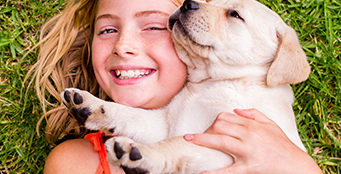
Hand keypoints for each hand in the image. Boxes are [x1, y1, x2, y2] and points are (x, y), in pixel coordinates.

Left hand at [184, 109, 321, 173]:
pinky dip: (214, 172)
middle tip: (198, 138)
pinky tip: (202, 172)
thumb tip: (236, 109)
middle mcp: (248, 135)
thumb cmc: (282, 145)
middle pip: (220, 125)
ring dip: (202, 140)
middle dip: (207, 129)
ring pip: (221, 141)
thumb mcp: (271, 124)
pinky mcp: (249, 167)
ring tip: (187, 140)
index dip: (214, 121)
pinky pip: (228, 170)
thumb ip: (254, 114)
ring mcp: (248, 151)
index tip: (210, 128)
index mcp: (252, 125)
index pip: (226, 116)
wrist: (296, 165)